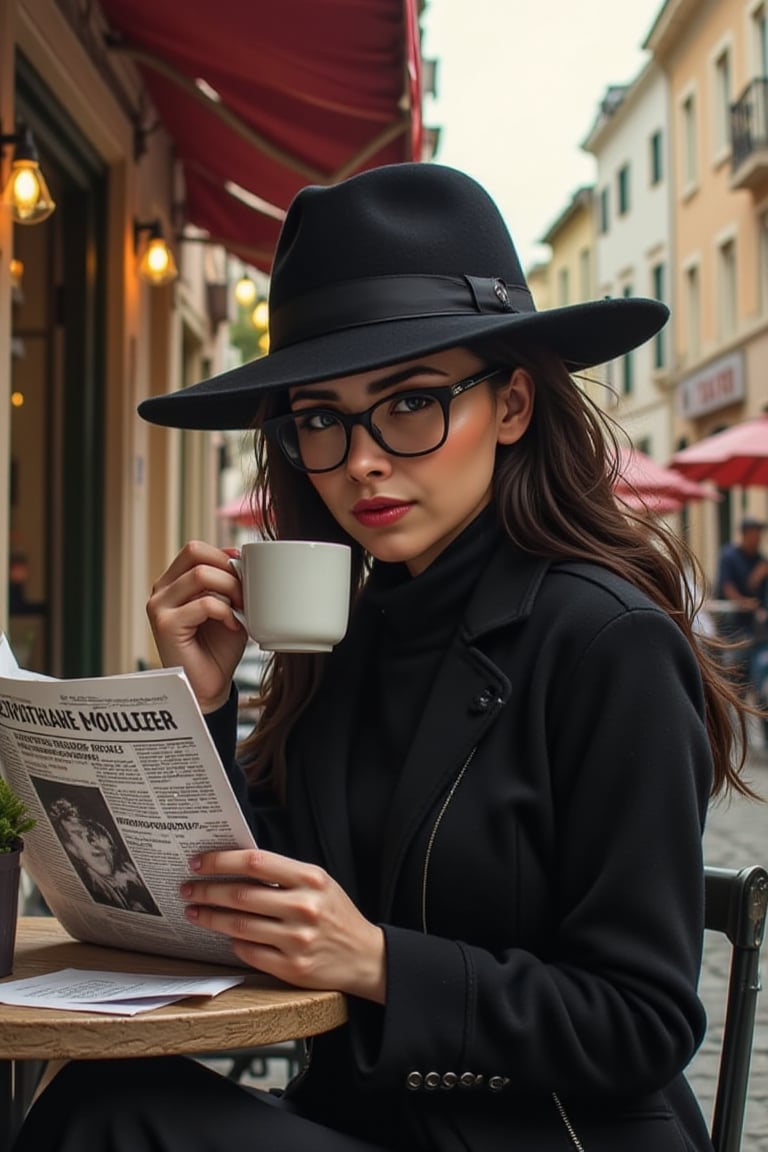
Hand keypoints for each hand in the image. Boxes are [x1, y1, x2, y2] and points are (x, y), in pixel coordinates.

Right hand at [147, 541, 247, 711]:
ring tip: (240, 610)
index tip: (243, 574)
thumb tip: (240, 558)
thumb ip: (228, 582)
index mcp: (172, 583)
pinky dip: (226, 612)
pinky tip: (233, 625)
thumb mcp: (228, 606)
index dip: (223, 555)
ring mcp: (158, 607)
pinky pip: (205, 603)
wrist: (209, 687)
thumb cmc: (218, 649)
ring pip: (201, 575)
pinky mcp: (165, 625)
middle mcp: (161, 591)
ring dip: (230, 590)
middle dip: (228, 570)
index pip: (195, 549)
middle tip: (244, 595)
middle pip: (196, 554)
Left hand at [180, 848, 385, 1002]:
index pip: (255, 862)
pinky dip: (232, 942)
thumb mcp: (319, 883)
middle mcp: (304, 908)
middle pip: (240, 894)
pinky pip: (249, 952)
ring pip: (238, 925)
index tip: (199, 862)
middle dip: (206, 890)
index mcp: (310, 879)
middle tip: (188, 889)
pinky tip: (225, 935)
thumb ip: (283, 874)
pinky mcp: (292, 968)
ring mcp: (297, 940)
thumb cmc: (335, 914)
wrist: (365, 956)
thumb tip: (234, 865)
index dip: (221, 861)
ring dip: (209, 917)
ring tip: (195, 912)